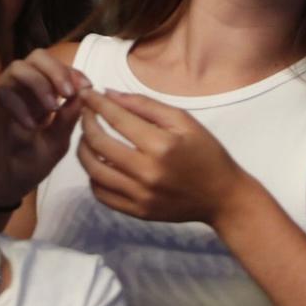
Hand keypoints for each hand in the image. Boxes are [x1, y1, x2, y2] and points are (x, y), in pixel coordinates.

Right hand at [0, 50, 89, 209]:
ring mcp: (0, 97)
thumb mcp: (56, 143)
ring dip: (37, 82)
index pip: (55, 67)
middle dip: (55, 70)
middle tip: (67, 93)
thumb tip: (85, 92)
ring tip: (51, 108)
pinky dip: (15, 103)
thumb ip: (68, 118)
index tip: (86, 86)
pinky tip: (29, 125)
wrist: (2, 189)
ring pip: (15, 69)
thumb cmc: (30, 164)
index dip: (71, 71)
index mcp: (40, 94)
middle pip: (36, 57)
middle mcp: (21, 89)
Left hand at [76, 91, 249, 226]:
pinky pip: (101, 194)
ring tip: (87, 137)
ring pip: (93, 171)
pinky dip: (93, 176)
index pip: (116, 118)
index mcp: (161, 145)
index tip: (87, 93)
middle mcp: (146, 172)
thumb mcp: (184, 120)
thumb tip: (110, 95)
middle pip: (98, 143)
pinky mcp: (137, 212)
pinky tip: (99, 163)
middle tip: (86, 112)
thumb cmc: (206, 153)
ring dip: (83, 149)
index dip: (96, 103)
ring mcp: (140, 196)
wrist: (222, 197)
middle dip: (86, 122)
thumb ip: (146, 105)